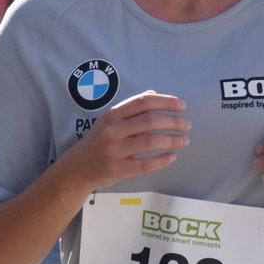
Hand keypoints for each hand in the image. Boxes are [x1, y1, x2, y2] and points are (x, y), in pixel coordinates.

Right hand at [59, 91, 190, 190]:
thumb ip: (131, 108)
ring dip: (172, 140)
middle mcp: (112, 131)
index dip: (165, 102)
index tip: (182, 106)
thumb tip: (154, 94)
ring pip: (149, 142)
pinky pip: (144, 165)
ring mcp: (114, 151)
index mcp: (112, 115)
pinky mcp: (117, 170)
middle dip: (173, 122)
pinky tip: (172, 157)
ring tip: (185, 140)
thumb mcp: (109, 121)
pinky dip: (161, 160)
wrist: (76, 169)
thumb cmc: (98, 142)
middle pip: (149, 121)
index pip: (143, 102)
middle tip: (187, 125)